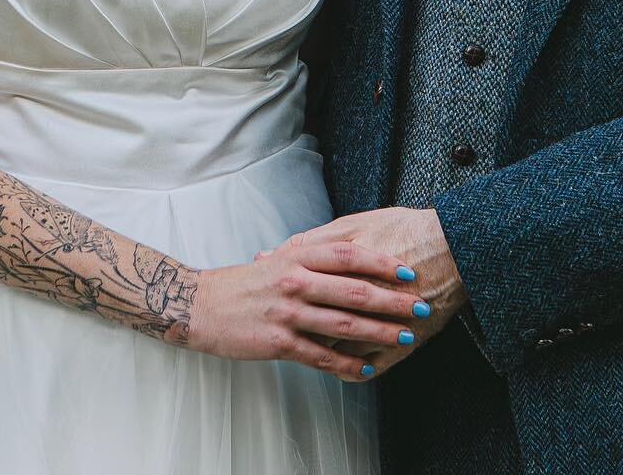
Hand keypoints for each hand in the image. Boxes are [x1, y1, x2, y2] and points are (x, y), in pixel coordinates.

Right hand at [184, 239, 427, 381]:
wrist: (201, 304)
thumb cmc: (245, 282)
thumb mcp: (279, 258)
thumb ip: (312, 256)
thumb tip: (351, 253)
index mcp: (297, 255)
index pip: (349, 255)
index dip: (381, 262)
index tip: (408, 271)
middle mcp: (295, 280)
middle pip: (354, 290)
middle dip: (392, 300)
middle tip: (421, 306)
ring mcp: (287, 312)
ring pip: (343, 324)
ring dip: (379, 332)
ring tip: (405, 336)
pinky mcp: (279, 342)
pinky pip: (321, 356)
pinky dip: (348, 363)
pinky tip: (367, 368)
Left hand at [286, 206, 466, 376]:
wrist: (456, 246)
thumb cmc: (406, 229)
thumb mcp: (359, 222)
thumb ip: (318, 240)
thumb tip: (280, 252)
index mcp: (348, 264)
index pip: (303, 287)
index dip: (281, 293)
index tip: (269, 296)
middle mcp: (364, 296)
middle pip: (316, 320)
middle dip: (294, 324)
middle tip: (278, 325)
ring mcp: (383, 323)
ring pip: (339, 349)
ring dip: (319, 350)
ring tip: (304, 344)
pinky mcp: (402, 342)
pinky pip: (367, 367)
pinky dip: (348, 369)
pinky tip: (338, 364)